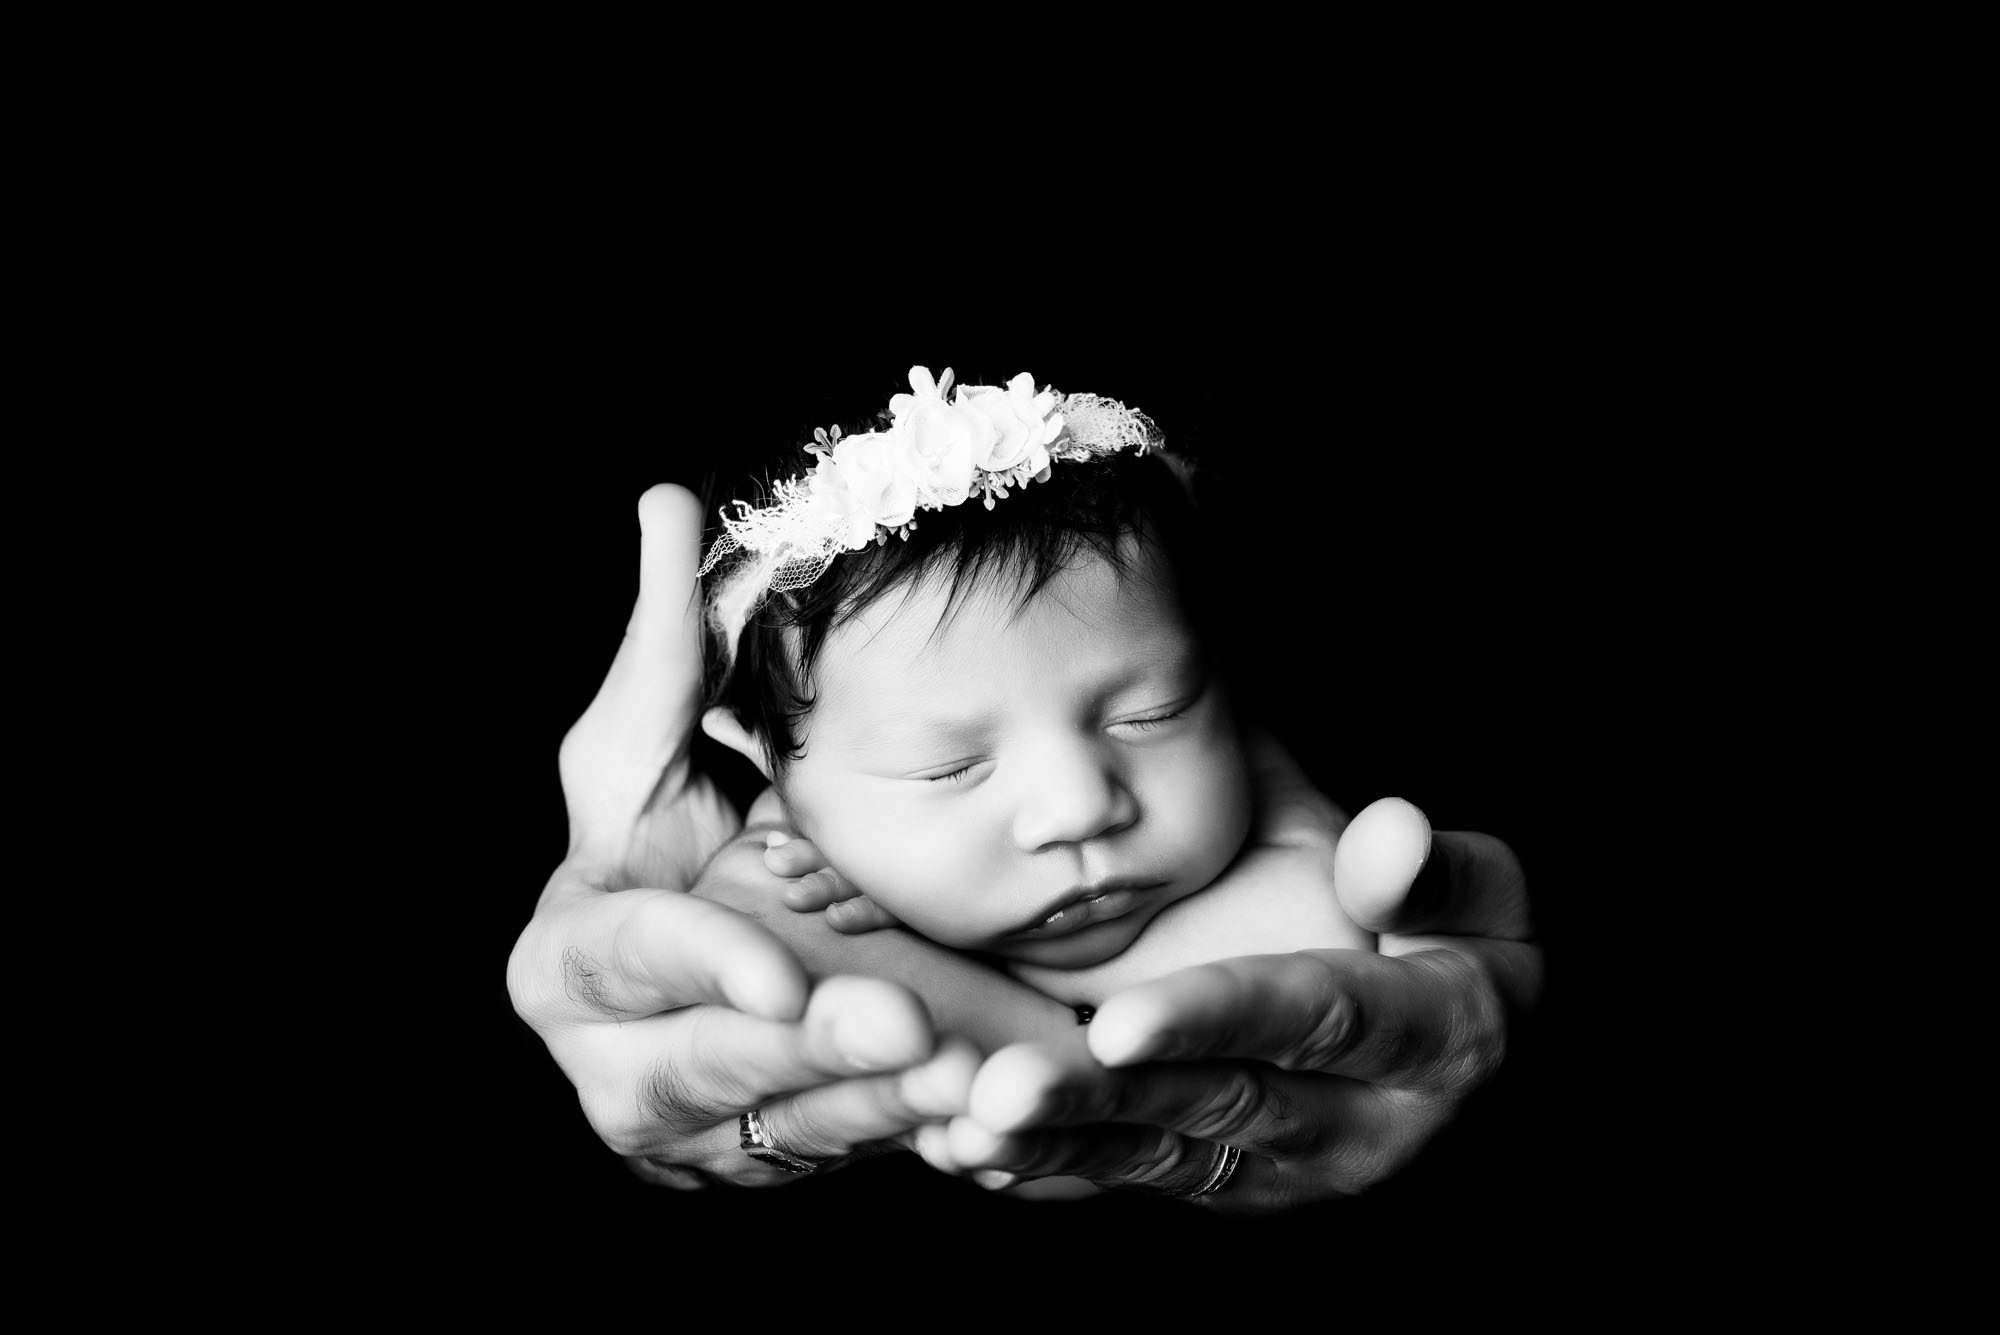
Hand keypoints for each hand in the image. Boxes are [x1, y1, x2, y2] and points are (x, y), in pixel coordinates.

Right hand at [507, 484, 972, 1186]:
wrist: (723, 954)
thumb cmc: (673, 833)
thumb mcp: (660, 740)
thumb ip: (666, 642)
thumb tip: (666, 496)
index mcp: (570, 957)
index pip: (632, 956)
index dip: (703, 963)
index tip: (783, 966)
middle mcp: (614, 1063)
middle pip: (708, 1065)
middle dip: (808, 1052)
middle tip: (908, 1027)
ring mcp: (693, 1130)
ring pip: (791, 1126)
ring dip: (881, 1106)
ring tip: (971, 1077)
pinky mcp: (769, 1159)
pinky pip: (844, 1159)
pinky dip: (913, 1144)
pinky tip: (985, 1121)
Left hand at [940, 802, 1540, 1211]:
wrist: (1460, 1035)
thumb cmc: (1460, 930)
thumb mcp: (1487, 894)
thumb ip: (1440, 871)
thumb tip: (1394, 833)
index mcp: (1430, 1041)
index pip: (1312, 1021)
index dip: (1216, 1020)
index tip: (1121, 1023)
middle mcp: (1357, 1125)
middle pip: (1216, 1106)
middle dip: (1104, 1101)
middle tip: (1002, 1091)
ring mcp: (1284, 1166)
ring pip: (1160, 1153)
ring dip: (1060, 1145)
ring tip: (966, 1127)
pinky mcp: (1227, 1181)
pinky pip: (1134, 1176)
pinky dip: (1051, 1168)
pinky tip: (964, 1153)